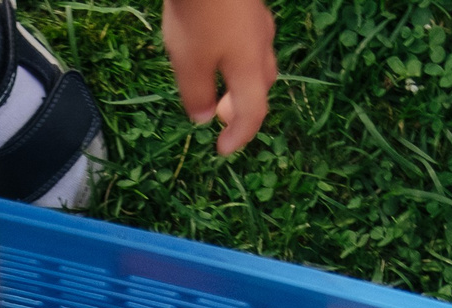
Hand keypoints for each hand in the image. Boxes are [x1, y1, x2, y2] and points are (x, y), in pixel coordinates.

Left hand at [162, 0, 278, 154]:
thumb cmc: (200, 14)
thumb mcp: (189, 61)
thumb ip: (196, 93)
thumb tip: (203, 117)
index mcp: (251, 66)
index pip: (253, 112)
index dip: (240, 135)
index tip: (223, 149)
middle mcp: (262, 44)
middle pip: (261, 84)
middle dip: (242, 105)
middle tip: (218, 114)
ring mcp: (256, 21)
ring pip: (256, 59)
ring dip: (239, 78)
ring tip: (215, 81)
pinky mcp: (245, 4)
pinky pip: (246, 38)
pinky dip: (233, 54)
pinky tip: (213, 45)